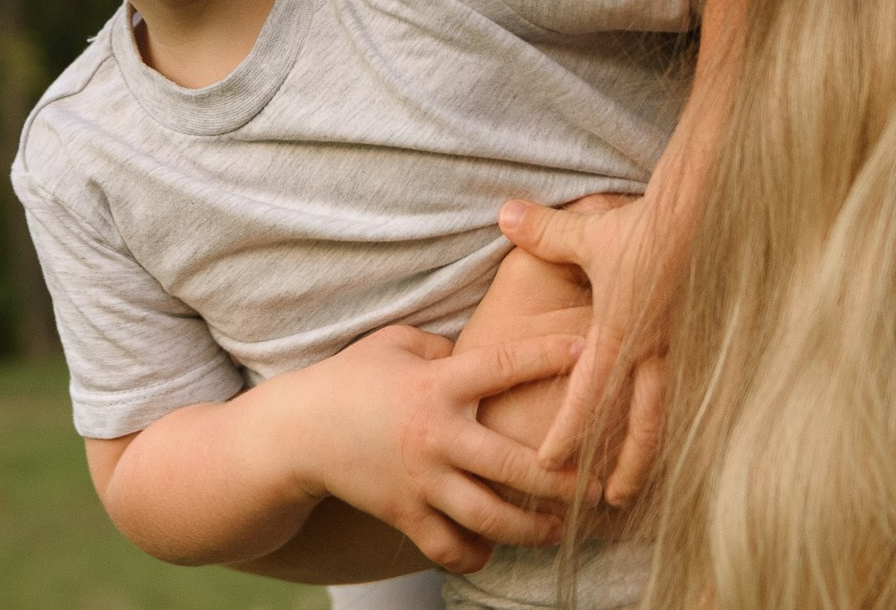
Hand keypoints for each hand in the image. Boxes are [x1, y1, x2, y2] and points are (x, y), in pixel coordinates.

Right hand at [282, 324, 585, 572]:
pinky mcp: (404, 516)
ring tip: (562, 529)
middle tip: (598, 485)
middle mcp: (435, 437)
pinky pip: (449, 549)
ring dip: (534, 528)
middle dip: (564, 479)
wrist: (297, 432)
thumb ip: (446, 344)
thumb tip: (490, 350)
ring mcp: (420, 482)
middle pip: (514, 465)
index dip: (549, 357)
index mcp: (436, 385)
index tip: (591, 350)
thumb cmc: (353, 378)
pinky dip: (477, 554)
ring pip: (491, 518)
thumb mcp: (396, 342)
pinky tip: (495, 546)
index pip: (503, 367)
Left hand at [498, 0, 751, 503]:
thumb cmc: (651, 222)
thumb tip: (503, 215)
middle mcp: (656, 350)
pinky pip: (700, 388)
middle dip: (625, 464)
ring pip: (672, 412)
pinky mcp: (714, 340)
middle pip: (638, 424)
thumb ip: (546, 232)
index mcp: (620, 333)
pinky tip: (691, 431)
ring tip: (649, 474)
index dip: (568, 433)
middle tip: (610, 501)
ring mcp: (689, 348)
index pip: (588, 397)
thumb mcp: (592, 231)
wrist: (718, 209)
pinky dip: (690, 414)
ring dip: (658, 445)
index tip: (550, 465)